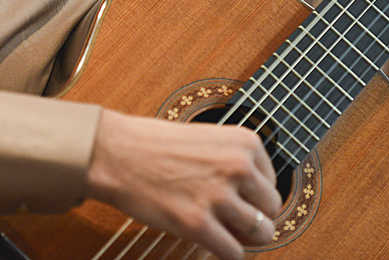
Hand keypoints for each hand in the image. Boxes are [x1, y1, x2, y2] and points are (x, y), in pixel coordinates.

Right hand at [87, 109, 281, 259]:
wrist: (116, 153)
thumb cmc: (156, 146)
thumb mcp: (209, 140)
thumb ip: (236, 162)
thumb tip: (260, 202)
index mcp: (245, 142)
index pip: (272, 182)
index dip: (253, 196)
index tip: (233, 197)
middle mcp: (238, 166)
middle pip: (272, 209)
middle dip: (254, 218)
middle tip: (229, 218)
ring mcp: (219, 195)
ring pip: (261, 233)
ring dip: (243, 238)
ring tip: (222, 230)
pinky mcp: (198, 223)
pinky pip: (234, 253)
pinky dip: (226, 255)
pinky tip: (210, 244)